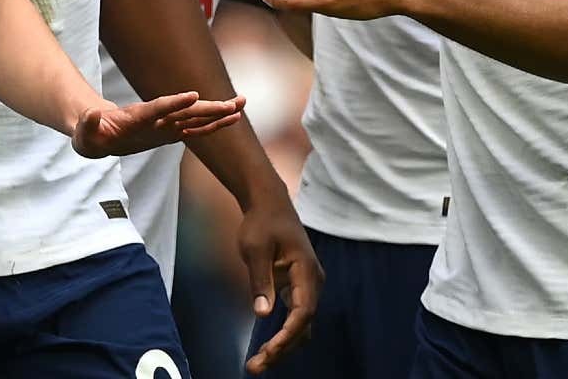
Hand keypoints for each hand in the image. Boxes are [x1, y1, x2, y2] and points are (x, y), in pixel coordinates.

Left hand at [71, 91, 246, 157]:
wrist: (98, 129)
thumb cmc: (90, 133)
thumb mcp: (83, 132)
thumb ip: (87, 124)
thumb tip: (90, 116)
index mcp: (135, 118)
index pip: (156, 109)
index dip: (173, 103)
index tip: (193, 96)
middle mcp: (154, 118)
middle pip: (183, 112)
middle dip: (207, 108)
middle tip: (232, 103)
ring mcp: (163, 125)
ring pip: (194, 118)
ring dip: (216, 113)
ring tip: (240, 105)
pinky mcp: (168, 132)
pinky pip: (194, 129)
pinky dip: (212, 125)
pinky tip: (232, 120)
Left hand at [239, 197, 322, 373]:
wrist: (269, 205)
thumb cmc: (262, 223)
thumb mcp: (255, 249)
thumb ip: (260, 280)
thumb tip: (262, 313)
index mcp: (306, 272)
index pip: (303, 311)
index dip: (288, 334)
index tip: (270, 350)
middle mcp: (313, 283)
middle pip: (304, 325)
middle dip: (283, 348)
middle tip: (257, 367)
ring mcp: (307, 287)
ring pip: (301, 325)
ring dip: (283, 346)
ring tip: (258, 364)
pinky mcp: (298, 289)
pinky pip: (295, 318)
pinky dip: (283, 335)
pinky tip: (267, 348)